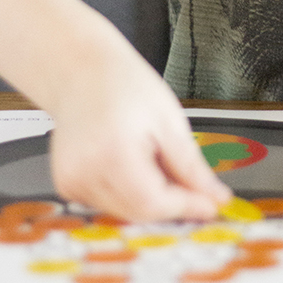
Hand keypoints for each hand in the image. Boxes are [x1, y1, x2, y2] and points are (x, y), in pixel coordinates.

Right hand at [48, 49, 231, 221]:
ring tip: (158, 162)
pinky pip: (108, 203)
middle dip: (172, 205)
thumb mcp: (169, 120)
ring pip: (125, 212)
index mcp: (112, 153)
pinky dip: (130, 194)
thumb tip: (215, 197)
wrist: (82, 71)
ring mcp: (71, 181)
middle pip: (139, 212)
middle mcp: (84, 172)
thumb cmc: (123, 85)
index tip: (211, 205)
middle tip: (197, 190)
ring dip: (151, 200)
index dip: (186, 207)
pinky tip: (135, 166)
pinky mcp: (67, 184)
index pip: (153, 202)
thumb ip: (190, 165)